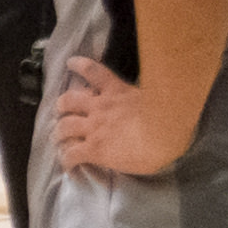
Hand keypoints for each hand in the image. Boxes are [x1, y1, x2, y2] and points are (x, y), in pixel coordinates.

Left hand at [47, 54, 161, 177]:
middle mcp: (100, 107)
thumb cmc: (169, 116)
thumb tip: (151, 107)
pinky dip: (66, 159)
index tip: (70, 63)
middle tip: (61, 112)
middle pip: (70, 100)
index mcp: (117, 92)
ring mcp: (94, 128)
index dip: (80, 66)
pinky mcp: (94, 149)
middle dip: (62, 106)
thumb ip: (145, 101)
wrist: (164, 132)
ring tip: (57, 138)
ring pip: (65, 127)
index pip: (94, 72)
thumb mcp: (155, 100)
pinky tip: (66, 164)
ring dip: (58, 133)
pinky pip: (72, 154)